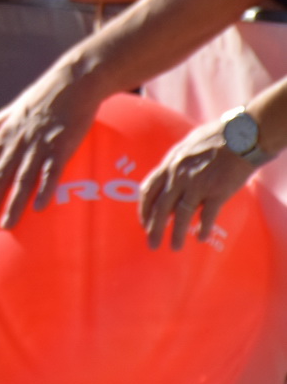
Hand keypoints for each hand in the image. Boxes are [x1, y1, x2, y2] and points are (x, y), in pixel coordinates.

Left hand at [0, 58, 106, 227]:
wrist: (74, 81)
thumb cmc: (45, 95)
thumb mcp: (15, 107)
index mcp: (7, 133)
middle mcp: (19, 141)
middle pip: (0, 177)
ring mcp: (39, 144)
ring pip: (22, 179)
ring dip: (13, 204)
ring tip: (6, 225)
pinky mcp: (62, 146)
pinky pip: (51, 172)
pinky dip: (44, 190)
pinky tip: (39, 208)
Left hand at [138, 118, 256, 249]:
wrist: (240, 136)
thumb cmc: (214, 138)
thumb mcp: (185, 148)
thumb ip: (175, 165)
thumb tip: (169, 180)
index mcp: (169, 164)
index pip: (148, 190)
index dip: (144, 208)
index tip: (143, 222)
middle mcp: (179, 176)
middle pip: (161, 207)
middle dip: (154, 227)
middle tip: (151, 244)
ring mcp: (198, 184)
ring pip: (182, 215)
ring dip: (177, 233)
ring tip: (174, 247)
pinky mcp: (218, 191)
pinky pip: (207, 215)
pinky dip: (203, 228)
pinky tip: (200, 238)